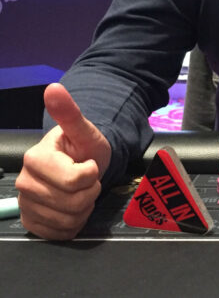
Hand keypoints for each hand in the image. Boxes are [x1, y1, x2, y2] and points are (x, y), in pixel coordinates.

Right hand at [15, 83, 111, 239]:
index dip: (91, 173)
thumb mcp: (83, 129)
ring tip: (81, 191)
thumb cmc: (83, 146)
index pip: (74, 180)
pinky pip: (61, 233)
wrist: (82, 163)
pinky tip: (74, 207)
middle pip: (73, 202)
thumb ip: (69, 112)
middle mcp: (24, 183)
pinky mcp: (32, 223)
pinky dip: (75, 222)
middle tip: (87, 178)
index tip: (88, 163)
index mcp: (35, 159)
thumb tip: (53, 88)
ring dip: (84, 207)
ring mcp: (26, 205)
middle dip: (90, 191)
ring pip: (68, 219)